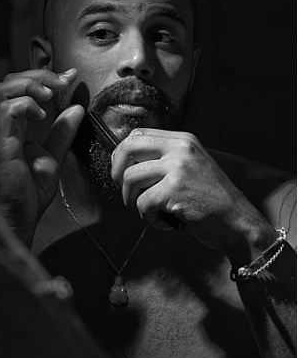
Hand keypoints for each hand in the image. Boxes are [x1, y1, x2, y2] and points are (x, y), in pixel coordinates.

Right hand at [0, 67, 84, 239]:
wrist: (21, 215)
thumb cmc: (30, 190)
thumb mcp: (54, 154)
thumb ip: (63, 131)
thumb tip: (77, 109)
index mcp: (11, 126)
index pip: (18, 88)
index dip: (43, 77)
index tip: (69, 77)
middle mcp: (1, 126)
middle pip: (7, 83)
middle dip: (36, 75)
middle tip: (60, 83)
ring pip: (2, 91)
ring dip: (30, 86)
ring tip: (49, 95)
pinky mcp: (1, 145)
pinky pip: (6, 112)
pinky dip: (25, 105)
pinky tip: (42, 115)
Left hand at [111, 128, 269, 253]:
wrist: (239, 222)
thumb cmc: (210, 200)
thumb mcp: (190, 168)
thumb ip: (163, 159)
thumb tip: (121, 161)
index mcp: (183, 140)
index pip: (136, 135)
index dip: (121, 155)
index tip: (122, 173)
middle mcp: (181, 148)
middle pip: (127, 149)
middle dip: (117, 173)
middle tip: (127, 192)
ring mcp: (179, 168)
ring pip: (129, 179)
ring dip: (133, 201)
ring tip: (152, 211)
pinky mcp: (175, 190)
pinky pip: (142, 204)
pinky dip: (148, 218)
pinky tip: (165, 221)